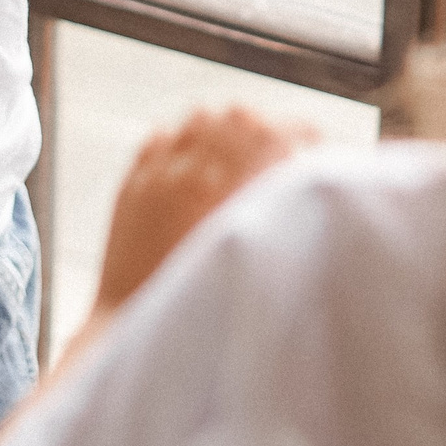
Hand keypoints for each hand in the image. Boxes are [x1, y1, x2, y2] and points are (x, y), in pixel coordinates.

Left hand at [93, 106, 312, 312]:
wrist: (139, 329)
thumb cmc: (209, 305)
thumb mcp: (257, 249)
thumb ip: (280, 200)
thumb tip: (307, 172)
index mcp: (235, 187)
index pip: (280, 131)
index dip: (303, 134)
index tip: (314, 146)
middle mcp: (196, 170)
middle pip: (241, 116)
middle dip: (265, 127)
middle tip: (278, 149)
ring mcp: (159, 173)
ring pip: (200, 119)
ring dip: (223, 129)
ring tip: (236, 154)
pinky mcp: (132, 185)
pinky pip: (160, 138)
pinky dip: (181, 143)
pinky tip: (194, 165)